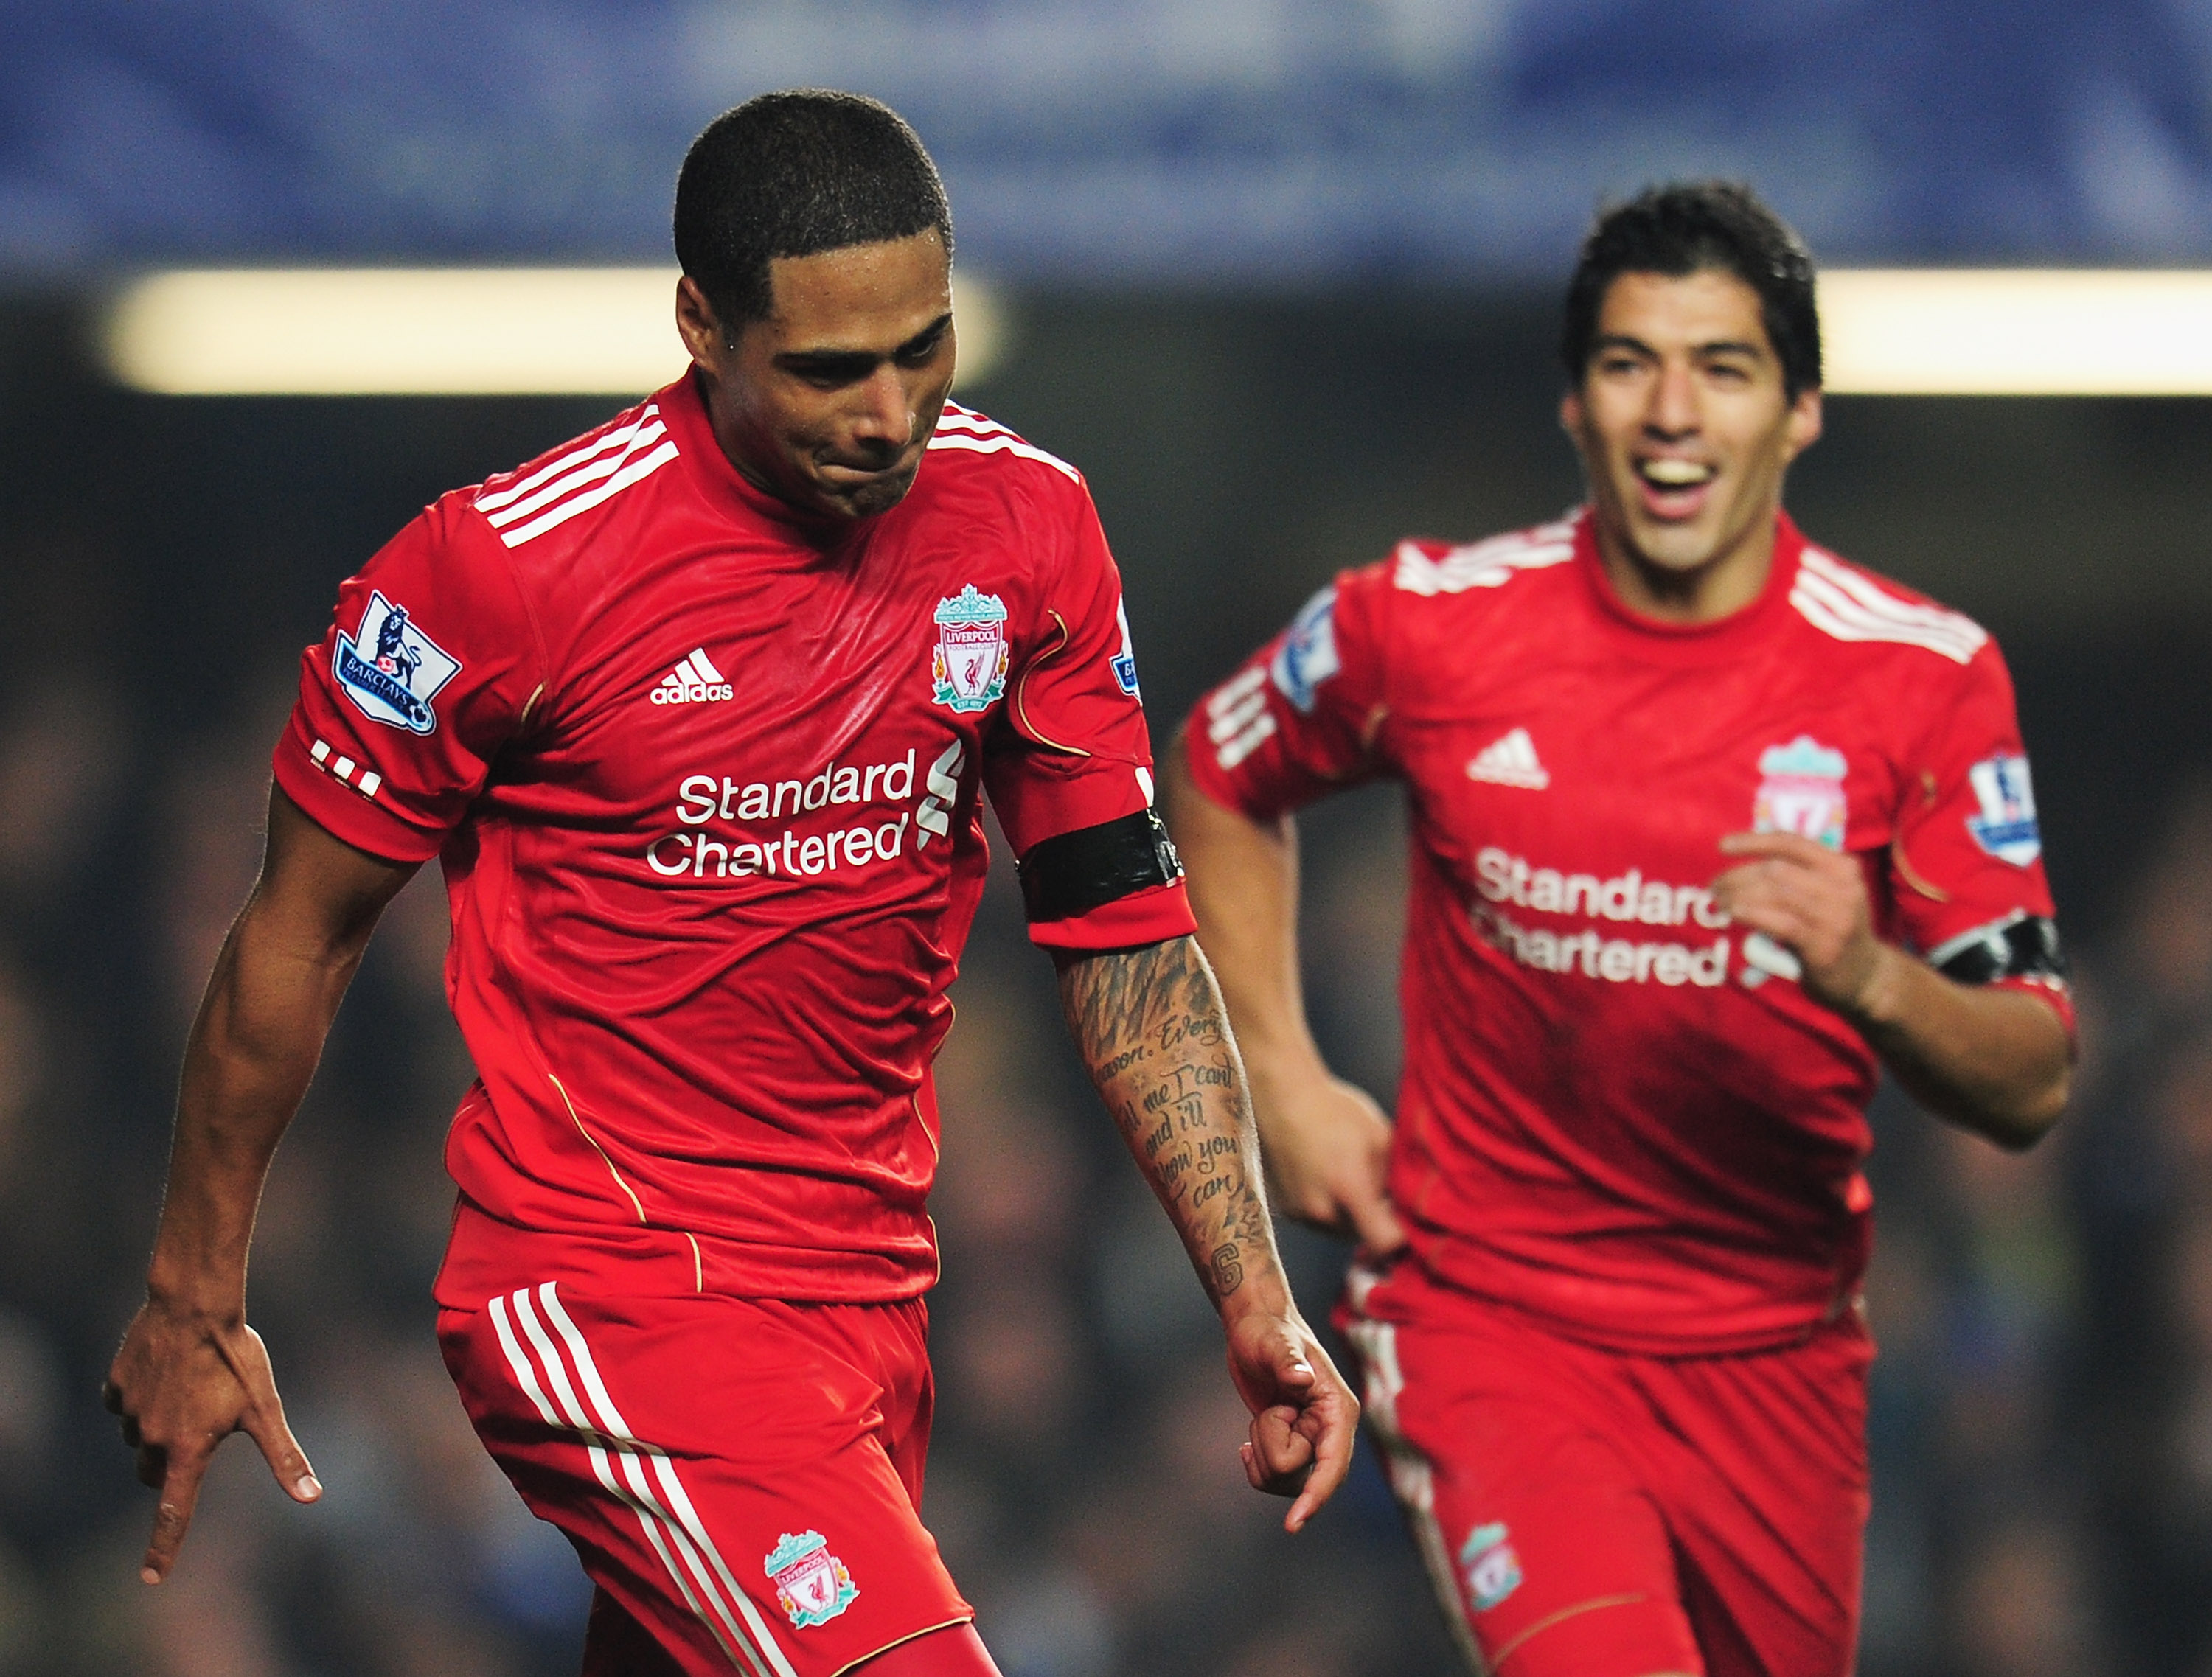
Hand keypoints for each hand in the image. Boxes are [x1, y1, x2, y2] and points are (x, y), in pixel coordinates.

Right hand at [104, 1299, 320, 1583]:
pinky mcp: (115, 1385)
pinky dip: (142, 1398)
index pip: (174, 1512)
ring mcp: (129, 1412)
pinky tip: (166, 1371)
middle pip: (153, 1474)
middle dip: (171, 1467)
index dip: (163, 1548)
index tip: (152, 1579)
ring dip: (158, 1427)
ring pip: (139, 1437)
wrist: (196, 1304)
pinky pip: (124, 1405)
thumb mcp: (265, 1407)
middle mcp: (151, 1437)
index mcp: (187, 1449)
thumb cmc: (237, 1356)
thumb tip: (313, 1497)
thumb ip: (284, 1456)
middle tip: (198, 1434)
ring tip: (189, 1388)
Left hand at [1223, 1302, 1358, 1532]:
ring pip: (1285, 1482)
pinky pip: (1273, 1479)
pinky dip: (1255, 1464)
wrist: (1254, 1329)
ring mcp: (1312, 1442)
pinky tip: (1247, 1443)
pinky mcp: (1293, 1447)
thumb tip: (1301, 1381)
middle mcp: (1331, 1432)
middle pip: (1301, 1476)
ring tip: (1261, 1416)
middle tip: (1269, 1410)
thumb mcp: (1274, 1343)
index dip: (1316, 1495)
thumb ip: (1289, 1362)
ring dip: (1263, 1454)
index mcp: (1338, 1410)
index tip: (1293, 1523)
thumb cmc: (1268, 1331)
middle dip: (1273, 1451)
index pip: (1333, 1465)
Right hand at [1251, 1071, 1406, 1257]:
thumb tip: (1409, 1203)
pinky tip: (1328, 1176)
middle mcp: (1322, 1210)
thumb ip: (1396, 1177)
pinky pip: (1320, 1221)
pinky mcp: (1287, 1210)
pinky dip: (1330, 1208)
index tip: (1405, 1218)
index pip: (1384, 1242)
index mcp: (1350, 1189)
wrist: (1283, 1098)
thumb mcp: (1380, 1137)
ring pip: (1341, 1230)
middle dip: (1377, 1219)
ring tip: (1349, 1175)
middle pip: (1364, 1237)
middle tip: (1379, 1186)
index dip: (1401, 1235)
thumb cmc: (1336, 1111)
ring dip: (1352, 1215)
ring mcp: (1301, 1213)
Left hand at [1710, 831, 1889, 1015]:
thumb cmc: (1834, 931)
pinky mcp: (1825, 946)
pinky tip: (1734, 913)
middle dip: (1737, 875)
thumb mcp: (1828, 894)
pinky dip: (1752, 913)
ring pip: (1775, 893)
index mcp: (1842, 867)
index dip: (1753, 841)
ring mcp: (1836, 917)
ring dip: (1737, 895)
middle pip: (1776, 869)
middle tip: (1714, 887)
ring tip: (1719, 902)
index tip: (1722, 846)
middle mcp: (1843, 887)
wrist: (1867, 978)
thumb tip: (1743, 863)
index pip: (1792, 843)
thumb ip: (1798, 875)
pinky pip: (1781, 923)